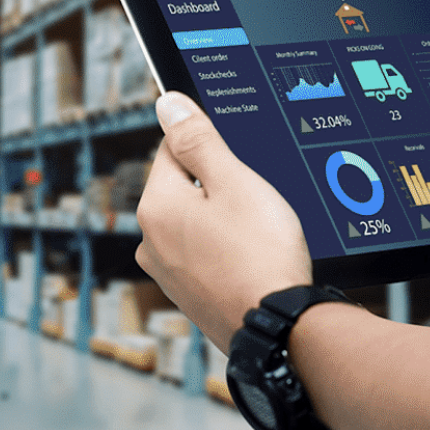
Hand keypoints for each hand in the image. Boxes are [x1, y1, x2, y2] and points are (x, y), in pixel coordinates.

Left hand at [136, 92, 312, 350]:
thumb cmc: (261, 253)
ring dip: (223, 218)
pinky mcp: (188, 295)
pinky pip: (204, 254)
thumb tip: (167, 103)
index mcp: (156, 206)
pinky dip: (225, 249)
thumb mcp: (235, 182)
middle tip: (256, 199)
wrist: (279, 327)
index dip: (210, 146)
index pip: (172, 148)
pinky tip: (252, 257)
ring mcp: (167, 272)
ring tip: (258, 232)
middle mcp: (150, 240)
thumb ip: (198, 140)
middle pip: (183, 187)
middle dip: (217, 185)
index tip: (240, 160)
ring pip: (195, 222)